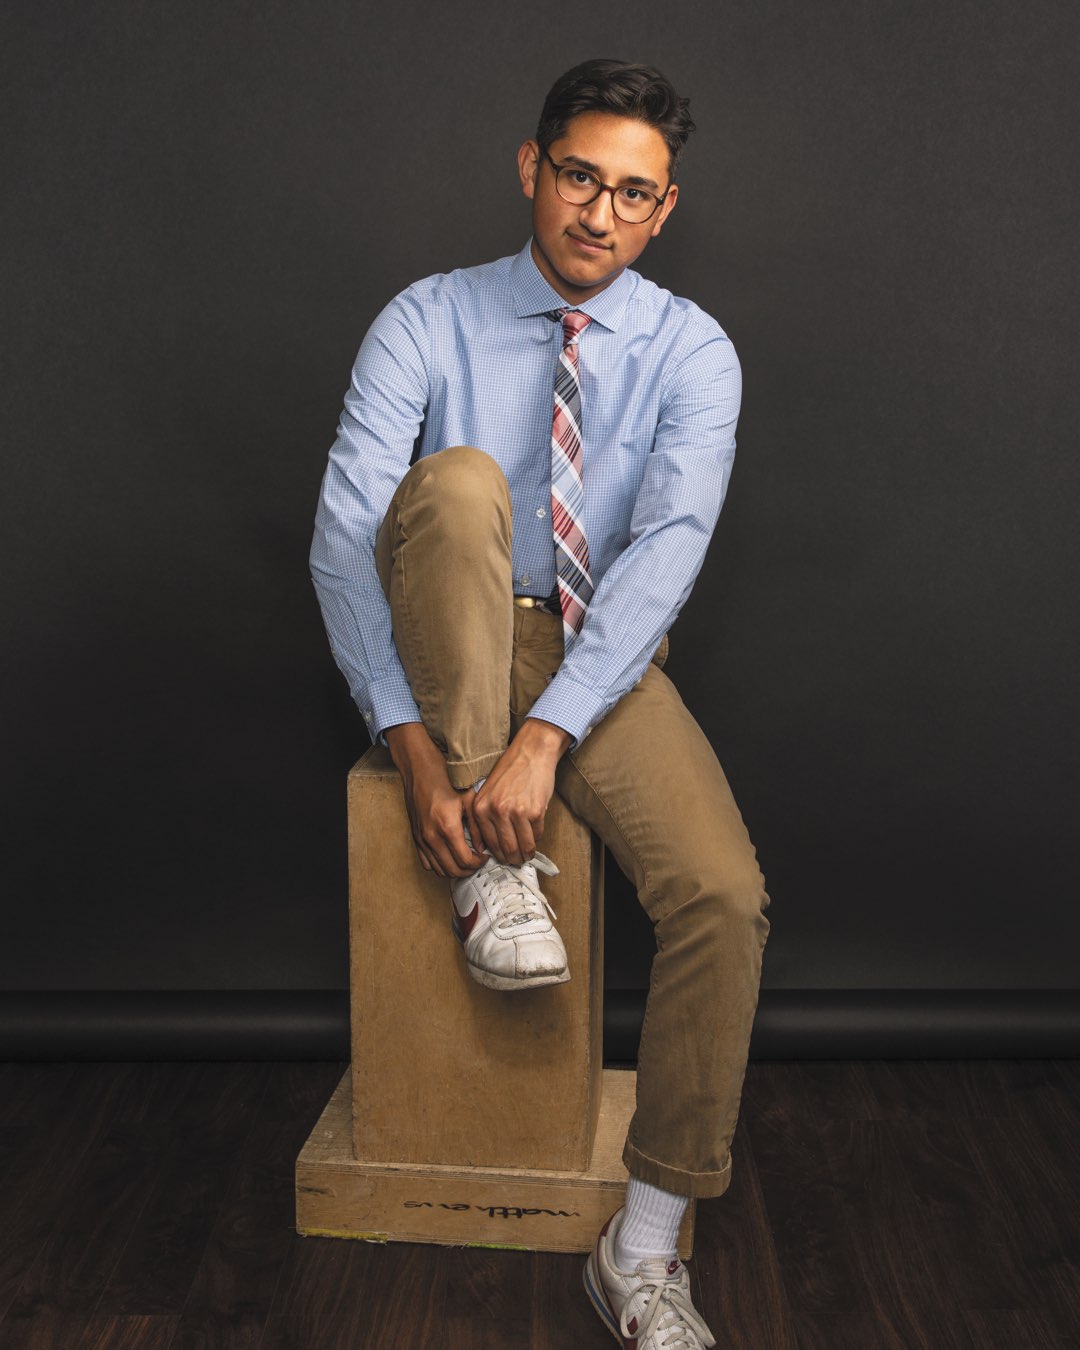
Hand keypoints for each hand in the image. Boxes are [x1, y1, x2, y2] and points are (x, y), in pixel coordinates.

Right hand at [384, 723, 487, 877]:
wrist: (420, 770)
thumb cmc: (445, 779)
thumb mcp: (469, 798)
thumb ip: (478, 826)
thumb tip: (483, 847)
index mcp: (448, 827)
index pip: (465, 860)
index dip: (479, 863)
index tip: (485, 857)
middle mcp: (432, 837)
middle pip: (453, 870)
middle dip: (469, 870)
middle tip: (478, 862)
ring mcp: (421, 839)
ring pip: (440, 870)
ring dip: (455, 870)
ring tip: (466, 861)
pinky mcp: (415, 838)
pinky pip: (427, 863)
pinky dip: (440, 866)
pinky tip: (450, 857)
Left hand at [467, 718, 571, 865]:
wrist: (531, 752)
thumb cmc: (509, 772)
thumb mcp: (486, 792)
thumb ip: (483, 817)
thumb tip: (486, 848)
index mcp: (480, 808)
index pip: (489, 844)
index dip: (498, 855)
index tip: (504, 858)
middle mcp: (496, 811)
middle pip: (506, 849)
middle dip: (513, 858)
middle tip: (517, 861)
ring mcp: (516, 812)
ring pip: (523, 846)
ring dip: (526, 854)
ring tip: (527, 855)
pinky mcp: (535, 811)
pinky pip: (537, 835)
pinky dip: (537, 838)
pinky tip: (535, 837)